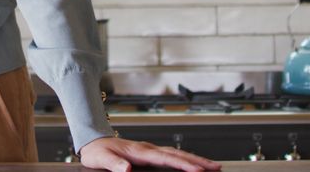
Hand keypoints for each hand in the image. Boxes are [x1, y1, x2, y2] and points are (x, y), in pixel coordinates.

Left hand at [78, 137, 220, 171]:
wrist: (92, 140)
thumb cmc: (96, 151)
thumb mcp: (101, 159)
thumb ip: (113, 164)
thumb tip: (125, 169)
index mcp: (139, 151)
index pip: (166, 158)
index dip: (183, 164)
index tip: (198, 169)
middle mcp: (147, 148)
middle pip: (178, 154)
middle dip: (198, 160)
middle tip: (216, 167)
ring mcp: (150, 150)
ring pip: (177, 153)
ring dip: (195, 159)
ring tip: (212, 165)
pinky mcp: (149, 153)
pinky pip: (172, 155)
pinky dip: (185, 159)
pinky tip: (192, 163)